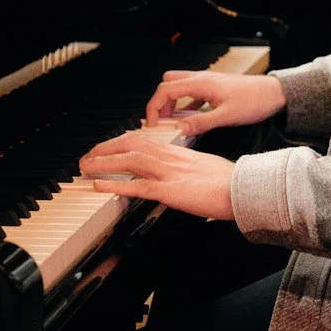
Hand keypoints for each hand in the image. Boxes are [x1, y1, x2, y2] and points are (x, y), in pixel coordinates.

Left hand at [80, 134, 236, 220]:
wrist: (244, 188)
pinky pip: (137, 186)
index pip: (142, 140)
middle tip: (87, 157)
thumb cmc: (230, 181)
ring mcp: (170, 173)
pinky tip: (100, 186)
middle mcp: (171, 157)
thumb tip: (177, 176)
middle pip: (130, 145)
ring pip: (129, 161)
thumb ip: (186, 169)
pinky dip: (115, 185)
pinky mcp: (171, 190)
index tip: (106, 148)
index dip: (120, 143)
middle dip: (105, 149)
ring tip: (86, 168)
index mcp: (178, 152)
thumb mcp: (204, 168)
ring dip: (104, 163)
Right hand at [144, 69, 284, 135]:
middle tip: (161, 121)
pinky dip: (184, 104)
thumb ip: (201, 123)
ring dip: (172, 102)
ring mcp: (207, 82)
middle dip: (160, 102)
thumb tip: (180, 128)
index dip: (154, 107)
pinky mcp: (214, 88)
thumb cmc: (254, 101)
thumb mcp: (227, 116)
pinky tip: (189, 118)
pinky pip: (191, 93)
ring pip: (179, 86)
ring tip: (172, 122)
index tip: (153, 124)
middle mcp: (201, 79)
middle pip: (168, 83)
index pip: (165, 90)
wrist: (273, 93)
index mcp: (201, 83)